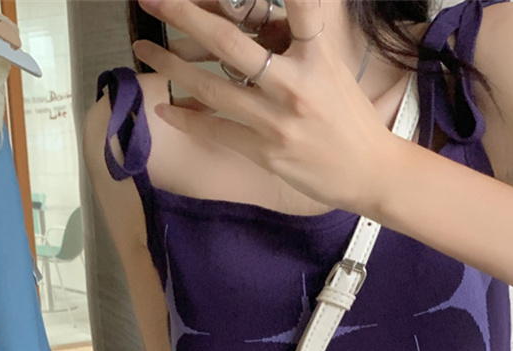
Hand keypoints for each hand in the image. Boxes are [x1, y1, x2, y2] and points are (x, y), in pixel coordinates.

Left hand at [131, 0, 394, 215]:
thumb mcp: (333, 68)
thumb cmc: (349, 117)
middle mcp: (295, 84)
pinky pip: (217, 130)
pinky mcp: (266, 151)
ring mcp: (277, 120)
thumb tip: (267, 16)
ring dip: (170, 68)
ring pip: (212, 89)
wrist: (368, 172)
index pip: (298, 7)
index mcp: (317, 56)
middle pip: (229, 43)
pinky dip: (187, 118)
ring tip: (144, 52)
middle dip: (185, 15)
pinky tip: (164, 107)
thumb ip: (302, 39)